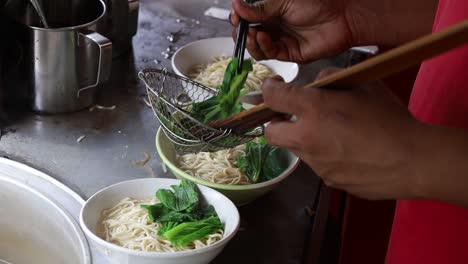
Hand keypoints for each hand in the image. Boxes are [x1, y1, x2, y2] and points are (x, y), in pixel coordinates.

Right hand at [230, 0, 353, 62]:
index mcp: (272, 10)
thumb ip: (260, 7)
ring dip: (251, 41)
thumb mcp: (283, 1)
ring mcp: (281, 40)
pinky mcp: (289, 53)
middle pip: (249, 34)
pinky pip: (270, 53)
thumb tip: (237, 6)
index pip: (247, 18)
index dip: (238, 18)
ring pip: (257, 47)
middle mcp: (274, 26)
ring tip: (253, 33)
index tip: (234, 17)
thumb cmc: (318, 3)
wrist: (342, 17)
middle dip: (242, 32)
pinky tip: (264, 37)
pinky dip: (263, 46)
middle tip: (240, 27)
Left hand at [262, 69, 423, 199]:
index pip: (273, 98)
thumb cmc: (390, 118)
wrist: (412, 160)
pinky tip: (348, 152)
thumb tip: (316, 84)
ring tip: (332, 134)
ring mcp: (316, 164)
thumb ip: (333, 78)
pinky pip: (318, 165)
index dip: (269, 90)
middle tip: (293, 116)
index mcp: (314, 109)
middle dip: (276, 123)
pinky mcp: (328, 181)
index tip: (274, 88)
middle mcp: (307, 138)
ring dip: (304, 139)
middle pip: (271, 133)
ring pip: (296, 149)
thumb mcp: (363, 84)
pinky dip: (324, 156)